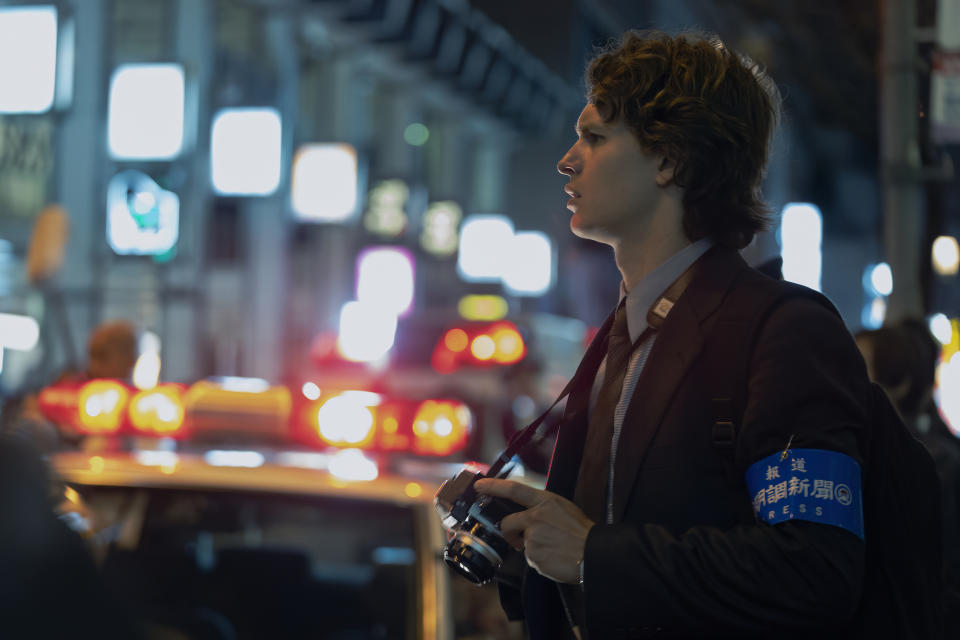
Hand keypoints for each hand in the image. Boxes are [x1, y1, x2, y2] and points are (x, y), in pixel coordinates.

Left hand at [474, 478, 593, 583]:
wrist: (595, 554)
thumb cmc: (582, 532)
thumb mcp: (563, 508)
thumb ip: (542, 508)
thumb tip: (526, 513)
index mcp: (545, 502)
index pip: (514, 489)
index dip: (494, 486)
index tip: (479, 485)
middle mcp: (536, 517)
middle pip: (507, 523)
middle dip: (509, 533)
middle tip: (520, 539)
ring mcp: (534, 537)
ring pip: (521, 544)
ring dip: (531, 548)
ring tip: (552, 548)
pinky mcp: (534, 556)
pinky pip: (530, 559)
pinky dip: (539, 560)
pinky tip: (554, 558)